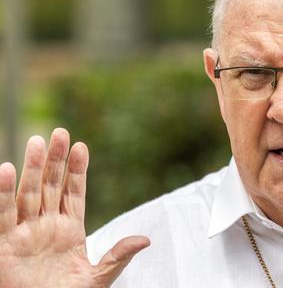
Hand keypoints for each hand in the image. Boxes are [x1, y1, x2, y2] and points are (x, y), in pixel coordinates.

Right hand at [0, 128, 149, 287]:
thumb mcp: (97, 278)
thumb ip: (117, 257)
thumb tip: (145, 239)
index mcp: (69, 230)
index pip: (73, 192)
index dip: (77, 170)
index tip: (81, 146)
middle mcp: (46, 225)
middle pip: (50, 185)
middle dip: (54, 160)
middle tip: (59, 132)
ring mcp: (24, 233)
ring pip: (27, 193)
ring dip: (31, 168)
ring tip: (37, 141)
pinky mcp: (4, 244)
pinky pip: (2, 214)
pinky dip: (2, 193)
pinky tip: (6, 170)